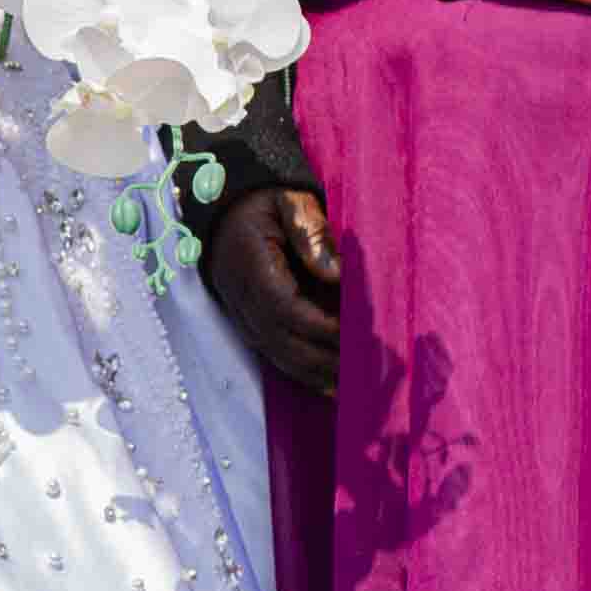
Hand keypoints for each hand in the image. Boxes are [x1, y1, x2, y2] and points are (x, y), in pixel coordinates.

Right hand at [205, 188, 343, 394]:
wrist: (225, 209)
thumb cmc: (265, 203)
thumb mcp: (288, 201)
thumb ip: (312, 232)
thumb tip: (335, 273)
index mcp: (251, 266)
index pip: (284, 308)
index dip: (319, 326)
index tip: (355, 334)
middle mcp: (240, 296)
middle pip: (281, 340)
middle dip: (323, 359)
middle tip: (365, 369)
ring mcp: (240, 313)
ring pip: (276, 354)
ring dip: (315, 374)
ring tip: (353, 389)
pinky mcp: (248, 323)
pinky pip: (273, 355)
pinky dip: (302, 373)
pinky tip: (330, 387)